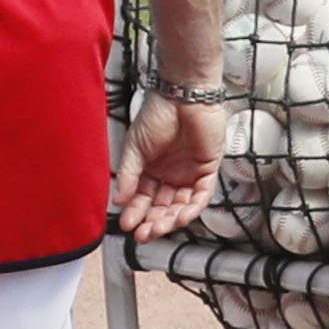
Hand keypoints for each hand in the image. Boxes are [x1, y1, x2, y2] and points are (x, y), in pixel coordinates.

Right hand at [116, 80, 221, 237]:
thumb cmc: (158, 113)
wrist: (182, 95)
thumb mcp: (135, 148)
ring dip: (171, 219)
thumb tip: (119, 200)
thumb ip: (129, 175)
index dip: (136, 213)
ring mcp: (190, 172)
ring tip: (159, 228)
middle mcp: (171, 173)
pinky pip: (202, 194)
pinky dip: (192, 207)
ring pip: (182, 204)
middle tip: (144, 234)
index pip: (144, 198)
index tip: (128, 225)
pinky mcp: (208, 168)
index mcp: (152, 169)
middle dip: (153, 222)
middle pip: (163, 206)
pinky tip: (180, 216)